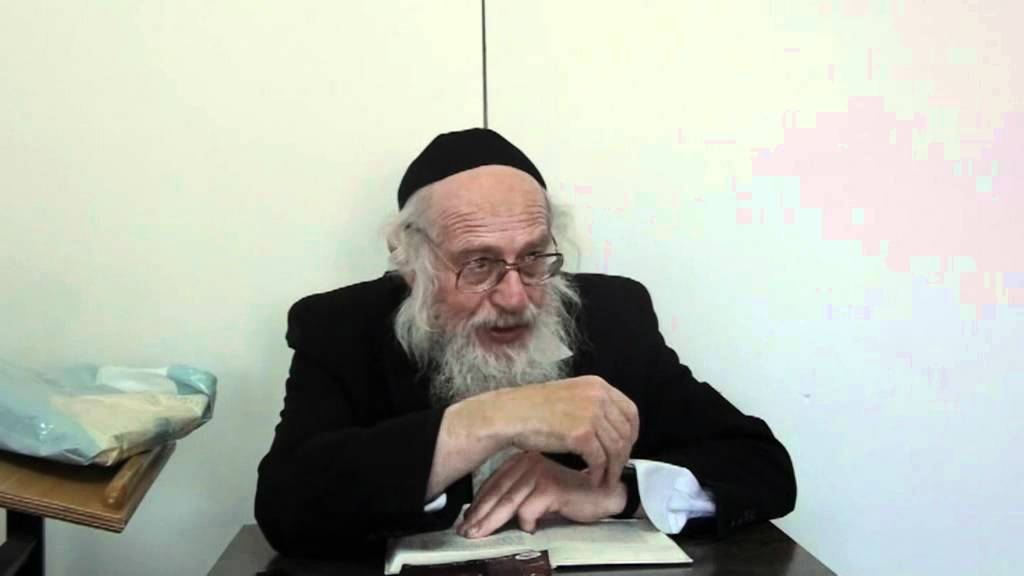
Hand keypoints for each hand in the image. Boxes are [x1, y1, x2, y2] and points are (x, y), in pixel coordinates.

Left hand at [457, 452, 626, 537]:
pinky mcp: (551, 486)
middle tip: (466, 532)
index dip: (477, 505)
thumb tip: (486, 516)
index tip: (465, 521)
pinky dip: (526, 522)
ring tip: (480, 534)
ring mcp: (540, 473)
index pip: (493, 484)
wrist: (602, 494)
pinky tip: (529, 529)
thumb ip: (516, 498)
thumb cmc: (570, 496)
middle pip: (497, 493)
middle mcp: (528, 463)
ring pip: (508, 501)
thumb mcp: (537, 494)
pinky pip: (529, 509)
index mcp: (521, 462)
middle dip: (479, 515)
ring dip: (492, 521)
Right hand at [490, 375, 638, 487]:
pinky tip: (593, 479)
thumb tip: (609, 426)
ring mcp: (591, 415)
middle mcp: (598, 397)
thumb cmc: (533, 407)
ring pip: (615, 448)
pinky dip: (599, 473)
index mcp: (597, 385)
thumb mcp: (570, 394)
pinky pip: (600, 459)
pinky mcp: (581, 435)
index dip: (632, 433)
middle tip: (616, 469)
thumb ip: (592, 405)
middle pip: (625, 432)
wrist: (511, 413)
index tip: (627, 447)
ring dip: (613, 468)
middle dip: (623, 455)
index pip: (630, 411)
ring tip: (606, 479)